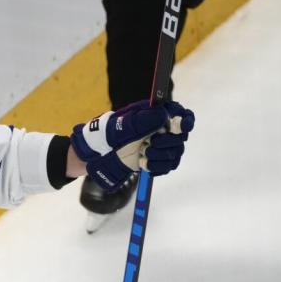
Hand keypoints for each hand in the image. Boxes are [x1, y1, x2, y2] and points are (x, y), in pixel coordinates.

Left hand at [72, 100, 194, 190]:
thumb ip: (141, 121)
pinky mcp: (155, 160)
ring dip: (161, 156)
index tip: (181, 126)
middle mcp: (160, 129)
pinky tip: (144, 165)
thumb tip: (163, 115)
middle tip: (149, 145)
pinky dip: (158, 167)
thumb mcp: (120, 127)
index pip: (180, 113)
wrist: (95, 157)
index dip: (185, 119)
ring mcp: (159, 145)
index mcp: (153, 115)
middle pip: (181, 136)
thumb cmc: (105, 136)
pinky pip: (168, 166)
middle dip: (168, 142)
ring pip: (176, 152)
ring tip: (143, 156)